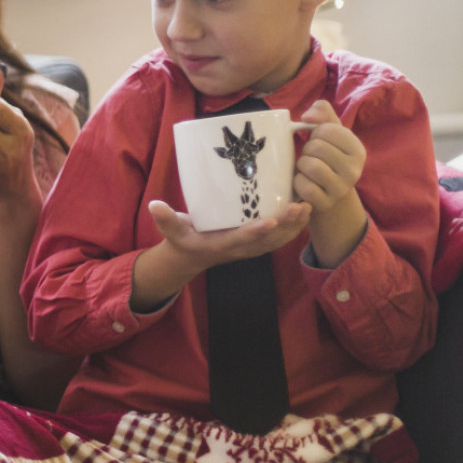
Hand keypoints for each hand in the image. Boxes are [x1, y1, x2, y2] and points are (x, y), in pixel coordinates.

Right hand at [136, 200, 310, 309]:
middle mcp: (241, 249)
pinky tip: (306, 210)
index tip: (270, 220)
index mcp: (221, 245)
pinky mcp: (258, 243)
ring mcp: (251, 248)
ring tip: (308, 206)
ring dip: (295, 226)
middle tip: (299, 206)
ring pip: (279, 240)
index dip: (256, 231)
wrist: (192, 257)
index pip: (241, 239)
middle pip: (268, 240)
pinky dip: (295, 227)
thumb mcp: (172, 231)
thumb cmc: (183, 240)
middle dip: (285, 225)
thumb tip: (153, 205)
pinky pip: (281, 238)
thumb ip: (165, 219)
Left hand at [294, 100, 368, 266]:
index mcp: (357, 149)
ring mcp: (342, 188)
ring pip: (309, 166)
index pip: (326, 129)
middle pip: (315, 147)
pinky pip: (304, 186)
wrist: (328, 196)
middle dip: (307, 150)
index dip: (315, 134)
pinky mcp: (326, 203)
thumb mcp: (330, 133)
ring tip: (306, 169)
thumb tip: (307, 115)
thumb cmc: (326, 158)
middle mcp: (354, 169)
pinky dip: (298, 182)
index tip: (319, 142)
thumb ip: (323, 113)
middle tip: (311, 158)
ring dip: (300, 166)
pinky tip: (303, 183)